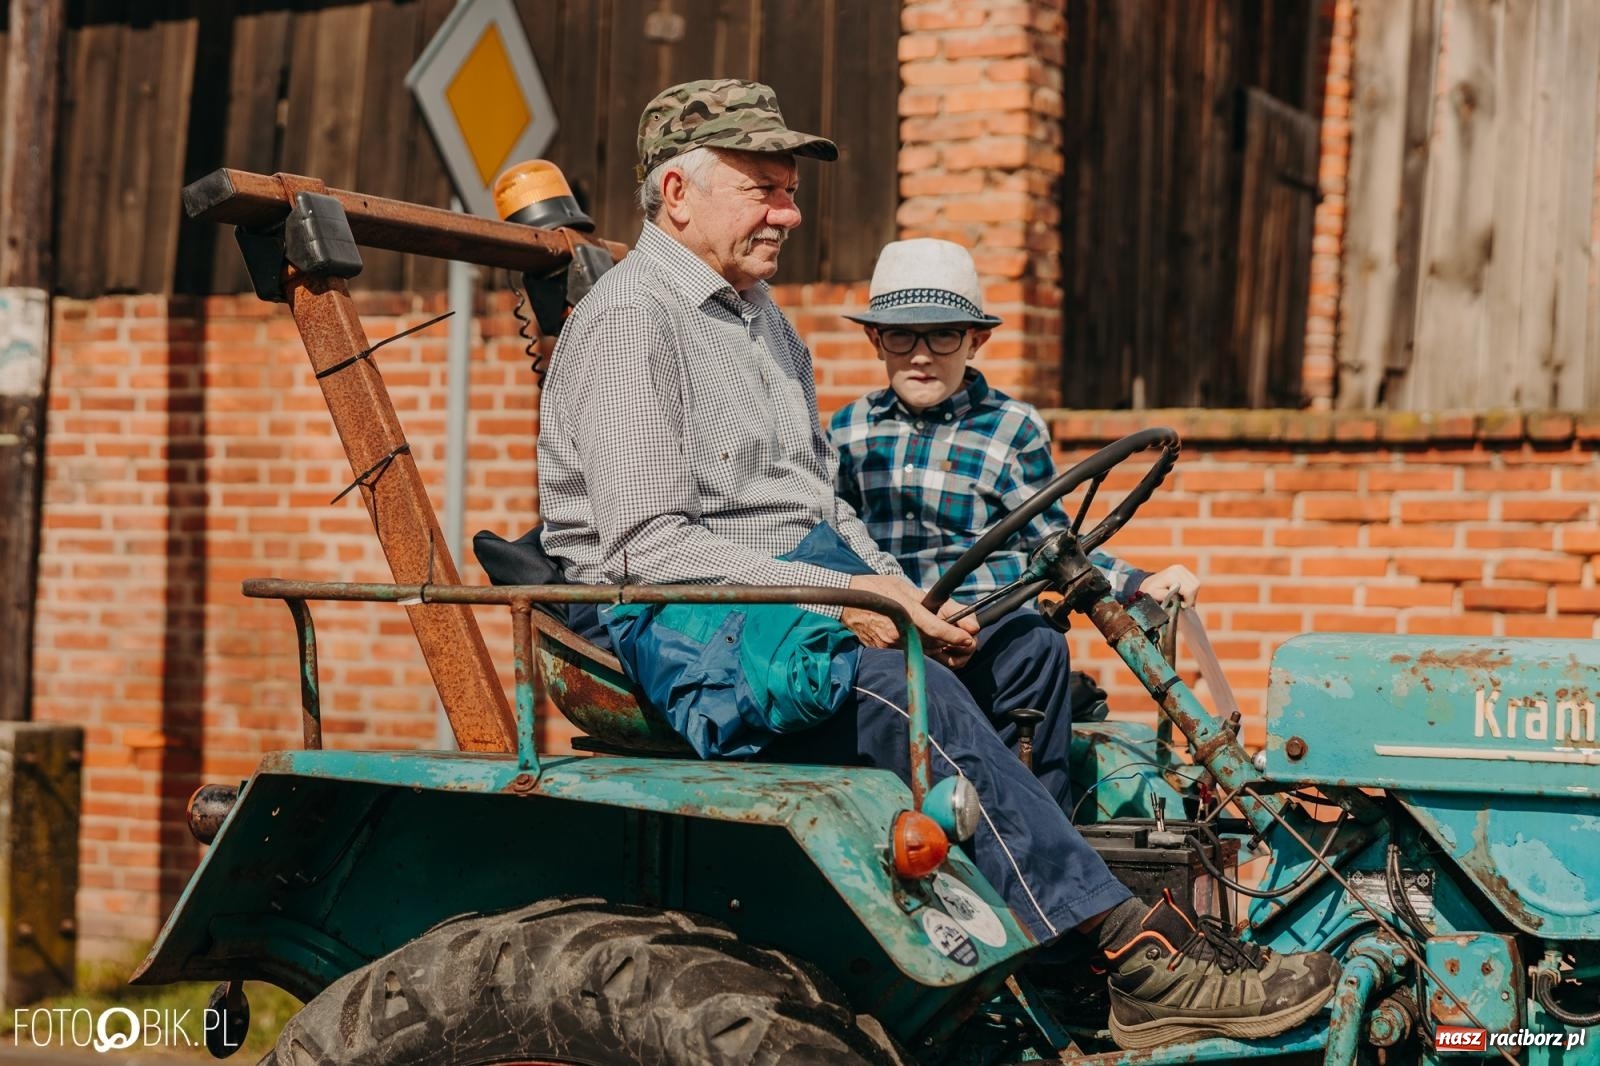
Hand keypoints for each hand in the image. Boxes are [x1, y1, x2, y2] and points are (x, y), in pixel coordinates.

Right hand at [843, 574, 976, 666]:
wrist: (845, 602)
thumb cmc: (877, 589)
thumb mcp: (909, 589)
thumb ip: (939, 604)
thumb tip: (966, 616)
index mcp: (905, 612)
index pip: (936, 629)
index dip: (956, 635)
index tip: (971, 637)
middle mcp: (898, 633)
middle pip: (936, 645)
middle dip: (957, 645)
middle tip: (969, 640)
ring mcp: (891, 646)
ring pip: (926, 654)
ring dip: (945, 650)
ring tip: (955, 642)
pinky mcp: (885, 653)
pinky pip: (913, 656)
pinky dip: (927, 652)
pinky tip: (933, 644)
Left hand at [1139, 564, 1200, 606]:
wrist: (1147, 583)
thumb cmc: (1150, 591)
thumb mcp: (1155, 595)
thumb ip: (1166, 596)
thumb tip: (1177, 597)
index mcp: (1171, 575)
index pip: (1189, 589)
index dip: (1188, 600)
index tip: (1182, 606)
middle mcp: (1178, 569)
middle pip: (1195, 586)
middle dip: (1191, 598)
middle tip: (1183, 604)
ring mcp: (1181, 568)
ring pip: (1196, 584)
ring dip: (1191, 594)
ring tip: (1182, 600)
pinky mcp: (1184, 570)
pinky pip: (1194, 581)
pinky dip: (1191, 590)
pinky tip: (1182, 594)